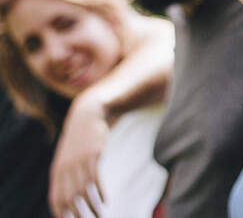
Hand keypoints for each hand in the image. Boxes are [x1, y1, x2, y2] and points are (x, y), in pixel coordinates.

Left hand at [49, 92, 109, 217]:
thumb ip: (67, 175)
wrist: (87, 116)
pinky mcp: (92, 155)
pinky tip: (105, 201)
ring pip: (82, 191)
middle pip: (68, 198)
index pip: (55, 199)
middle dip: (76, 215)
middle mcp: (65, 168)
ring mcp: (78, 162)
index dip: (61, 213)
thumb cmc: (80, 141)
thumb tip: (69, 195)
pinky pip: (94, 178)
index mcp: (57, 172)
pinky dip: (99, 192)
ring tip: (99, 216)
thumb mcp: (69, 158)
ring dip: (91, 207)